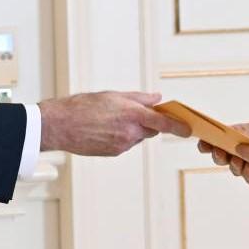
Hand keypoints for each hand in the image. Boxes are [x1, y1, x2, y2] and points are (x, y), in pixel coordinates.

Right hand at [39, 91, 188, 155]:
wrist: (60, 126)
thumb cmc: (83, 106)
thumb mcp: (113, 95)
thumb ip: (139, 98)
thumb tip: (157, 98)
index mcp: (132, 114)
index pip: (163, 122)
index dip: (178, 127)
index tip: (188, 129)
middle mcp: (130, 132)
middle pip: (151, 129)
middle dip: (148, 122)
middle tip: (132, 112)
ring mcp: (122, 145)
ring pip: (137, 137)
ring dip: (132, 129)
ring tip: (110, 119)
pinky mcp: (114, 153)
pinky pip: (126, 143)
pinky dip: (121, 136)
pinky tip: (104, 129)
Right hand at [199, 119, 248, 188]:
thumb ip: (248, 132)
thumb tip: (233, 138)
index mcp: (240, 136)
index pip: (220, 139)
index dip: (209, 142)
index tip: (203, 144)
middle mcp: (243, 151)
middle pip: (223, 157)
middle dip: (219, 156)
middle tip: (222, 155)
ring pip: (235, 170)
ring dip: (235, 166)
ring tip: (241, 162)